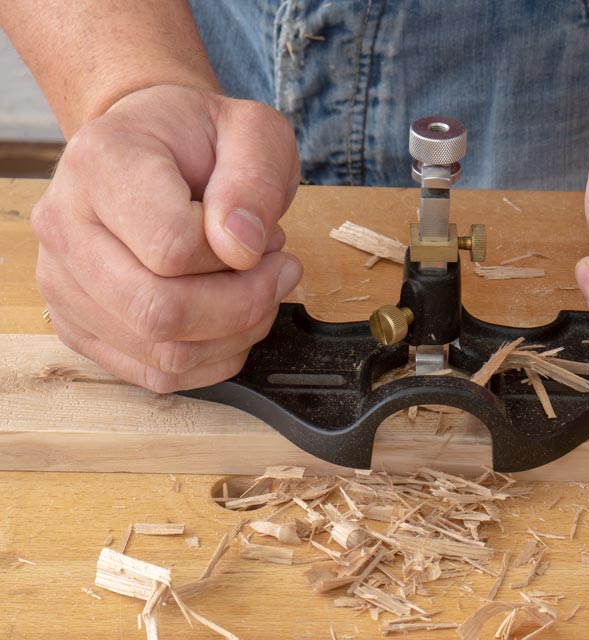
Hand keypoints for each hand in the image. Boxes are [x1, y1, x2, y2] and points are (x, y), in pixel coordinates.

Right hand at [31, 85, 302, 391]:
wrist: (155, 151)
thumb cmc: (202, 140)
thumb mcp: (254, 133)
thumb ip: (255, 181)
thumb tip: (240, 249)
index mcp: (102, 164)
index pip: (172, 248)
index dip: (237, 257)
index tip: (266, 236)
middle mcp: (65, 225)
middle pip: (159, 313)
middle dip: (243, 305)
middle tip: (277, 271)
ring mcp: (65, 283)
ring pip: (162, 353)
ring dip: (235, 334)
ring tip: (254, 287)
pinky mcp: (80, 324)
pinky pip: (155, 373)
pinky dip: (212, 358)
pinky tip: (229, 318)